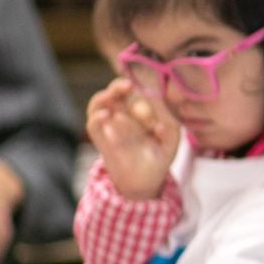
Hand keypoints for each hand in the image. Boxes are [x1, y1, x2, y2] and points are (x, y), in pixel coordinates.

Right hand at [86, 80, 178, 201]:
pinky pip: (93, 124)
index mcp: (141, 108)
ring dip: (104, 97)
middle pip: (115, 91)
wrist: (145, 179)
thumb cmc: (160, 154)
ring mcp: (110, 124)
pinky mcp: (101, 139)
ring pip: (99, 104)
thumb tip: (158, 110)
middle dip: (118, 85)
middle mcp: (123, 112)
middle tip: (128, 84)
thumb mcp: (171, 136)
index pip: (137, 89)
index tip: (150, 92)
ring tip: (112, 95)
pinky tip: (105, 115)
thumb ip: (168, 121)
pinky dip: (96, 118)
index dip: (141, 87)